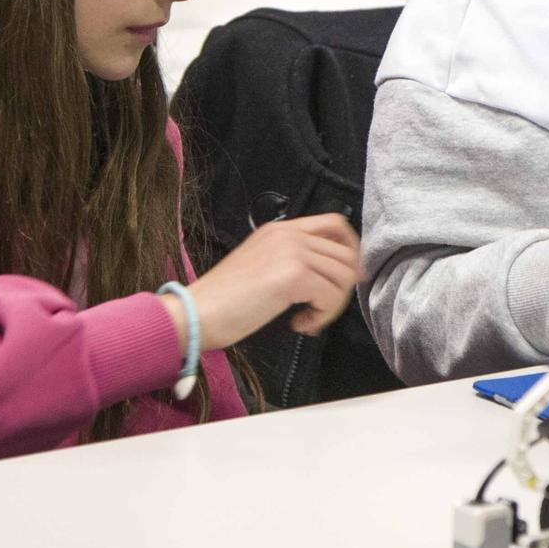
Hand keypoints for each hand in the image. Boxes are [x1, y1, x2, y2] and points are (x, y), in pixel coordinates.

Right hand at [165, 213, 361, 352]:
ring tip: (306, 319)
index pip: (335, 224)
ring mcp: (292, 252)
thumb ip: (291, 261)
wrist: (197, 312)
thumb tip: (327, 277)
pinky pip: (330, 297)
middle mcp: (288, 234)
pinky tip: (299, 324)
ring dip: (331, 305)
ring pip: (342, 277)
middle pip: (346, 254)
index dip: (351, 250)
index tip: (347, 277)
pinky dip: (321, 316)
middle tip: (318, 310)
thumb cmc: (222, 300)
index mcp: (280, 229)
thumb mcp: (260, 265)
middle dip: (341, 288)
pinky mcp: (293, 276)